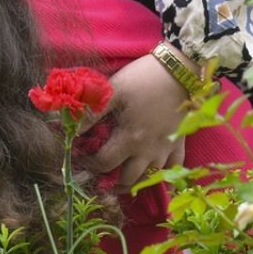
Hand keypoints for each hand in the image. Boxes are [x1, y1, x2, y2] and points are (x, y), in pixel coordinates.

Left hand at [85, 53, 189, 188]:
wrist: (179, 70)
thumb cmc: (143, 79)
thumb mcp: (112, 91)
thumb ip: (92, 113)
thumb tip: (72, 130)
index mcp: (130, 138)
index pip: (105, 164)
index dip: (91, 166)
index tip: (82, 160)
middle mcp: (148, 150)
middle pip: (128, 179)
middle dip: (111, 182)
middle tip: (100, 178)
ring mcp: (166, 148)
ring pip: (150, 178)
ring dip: (135, 183)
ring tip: (121, 182)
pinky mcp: (180, 141)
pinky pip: (175, 168)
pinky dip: (165, 177)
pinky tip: (156, 179)